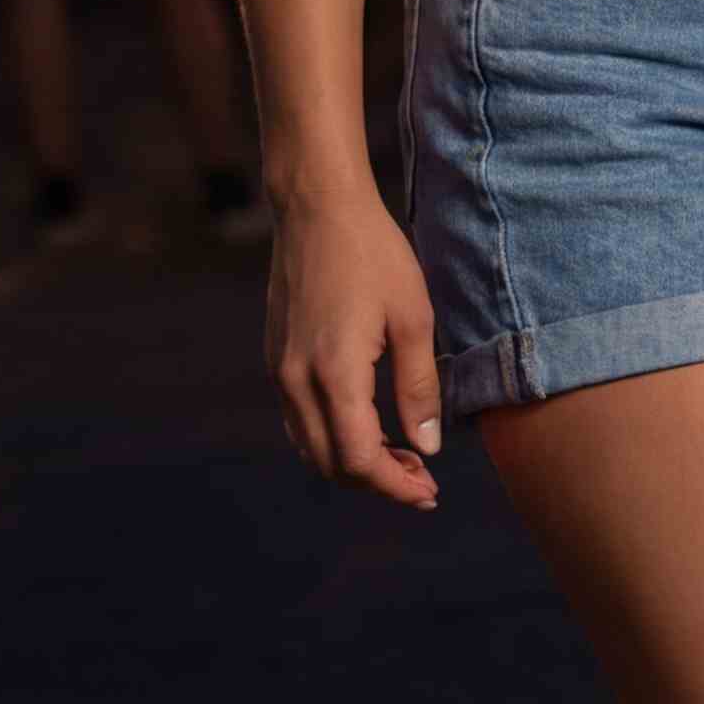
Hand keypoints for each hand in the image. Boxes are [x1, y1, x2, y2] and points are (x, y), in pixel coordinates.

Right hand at [266, 184, 442, 510]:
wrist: (317, 210)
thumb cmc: (375, 256)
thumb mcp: (414, 319)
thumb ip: (418, 387)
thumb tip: (427, 447)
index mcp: (333, 374)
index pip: (359, 458)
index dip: (395, 485)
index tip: (429, 493)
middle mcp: (294, 381)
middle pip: (330, 462)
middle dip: (377, 481)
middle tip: (423, 481)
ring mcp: (278, 371)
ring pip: (309, 446)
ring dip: (352, 463)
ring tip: (402, 458)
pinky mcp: (274, 359)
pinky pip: (298, 420)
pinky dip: (331, 438)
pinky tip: (368, 428)